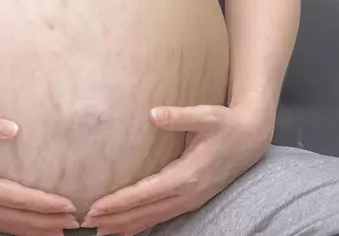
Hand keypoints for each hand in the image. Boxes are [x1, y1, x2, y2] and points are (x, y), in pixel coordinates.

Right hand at [0, 113, 78, 235]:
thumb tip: (14, 128)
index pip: (16, 198)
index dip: (43, 204)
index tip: (68, 205)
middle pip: (14, 219)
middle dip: (45, 223)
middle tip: (75, 224)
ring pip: (4, 226)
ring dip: (32, 230)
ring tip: (59, 231)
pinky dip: (14, 229)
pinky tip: (26, 228)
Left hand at [82, 104, 273, 234]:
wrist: (251, 139)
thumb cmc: (226, 124)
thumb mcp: (206, 115)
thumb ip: (179, 116)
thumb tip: (154, 114)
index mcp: (187, 175)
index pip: (145, 193)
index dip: (119, 202)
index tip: (95, 207)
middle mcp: (188, 194)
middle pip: (145, 212)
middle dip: (116, 219)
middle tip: (87, 223)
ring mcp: (191, 200)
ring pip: (153, 219)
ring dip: (126, 226)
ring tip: (100, 230)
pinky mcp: (192, 200)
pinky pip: (162, 217)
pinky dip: (142, 224)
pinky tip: (127, 228)